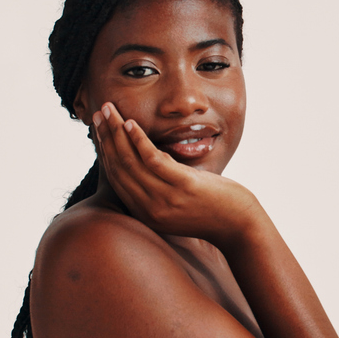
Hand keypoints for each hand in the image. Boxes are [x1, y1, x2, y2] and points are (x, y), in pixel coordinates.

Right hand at [92, 102, 265, 245]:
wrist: (240, 226)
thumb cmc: (212, 210)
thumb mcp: (178, 202)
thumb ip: (159, 188)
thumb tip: (149, 161)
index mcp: (145, 213)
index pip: (117, 177)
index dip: (105, 150)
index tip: (99, 129)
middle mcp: (150, 208)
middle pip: (119, 167)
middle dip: (106, 137)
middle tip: (98, 114)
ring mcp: (165, 199)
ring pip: (131, 161)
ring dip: (117, 132)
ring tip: (110, 111)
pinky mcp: (183, 187)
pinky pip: (153, 160)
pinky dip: (138, 140)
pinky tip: (131, 123)